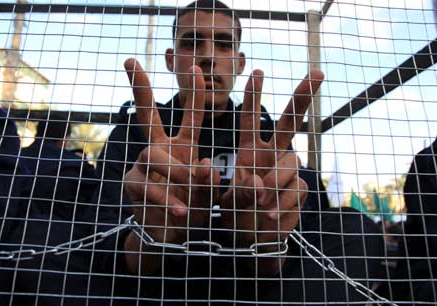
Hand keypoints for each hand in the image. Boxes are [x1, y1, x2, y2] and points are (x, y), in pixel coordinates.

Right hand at [122, 59, 219, 271]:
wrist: (170, 237)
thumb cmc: (191, 208)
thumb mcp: (207, 193)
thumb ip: (211, 179)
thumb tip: (208, 161)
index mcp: (182, 147)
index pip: (189, 115)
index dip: (193, 92)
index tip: (194, 67)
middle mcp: (159, 150)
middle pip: (147, 116)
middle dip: (140, 88)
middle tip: (129, 61)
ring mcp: (142, 165)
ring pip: (152, 154)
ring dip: (174, 170)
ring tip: (191, 188)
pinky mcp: (132, 185)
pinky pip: (147, 186)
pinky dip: (166, 199)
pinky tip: (180, 211)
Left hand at [221, 69, 323, 273]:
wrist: (253, 239)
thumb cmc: (235, 213)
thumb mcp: (222, 198)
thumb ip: (225, 186)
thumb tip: (244, 177)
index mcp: (249, 151)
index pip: (250, 119)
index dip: (254, 96)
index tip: (257, 71)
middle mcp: (271, 155)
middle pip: (289, 122)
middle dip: (302, 97)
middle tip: (318, 72)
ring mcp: (287, 172)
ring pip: (291, 162)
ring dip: (276, 179)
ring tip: (260, 201)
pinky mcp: (299, 191)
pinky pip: (297, 190)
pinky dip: (283, 203)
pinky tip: (271, 217)